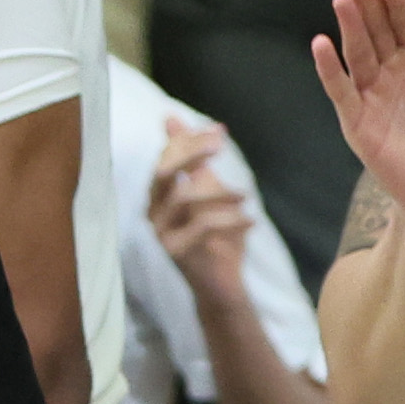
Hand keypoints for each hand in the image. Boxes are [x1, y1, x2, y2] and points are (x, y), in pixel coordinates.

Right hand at [148, 117, 251, 306]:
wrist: (222, 285)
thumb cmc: (217, 239)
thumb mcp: (209, 192)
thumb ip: (195, 161)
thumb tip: (172, 118)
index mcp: (159, 195)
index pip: (165, 157)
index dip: (189, 141)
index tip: (219, 131)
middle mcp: (153, 211)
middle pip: (163, 172)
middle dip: (191, 153)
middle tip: (220, 145)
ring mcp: (161, 232)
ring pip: (183, 197)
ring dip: (219, 191)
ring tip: (246, 195)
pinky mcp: (175, 252)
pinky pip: (202, 225)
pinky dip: (230, 219)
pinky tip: (251, 221)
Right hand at [313, 0, 404, 221]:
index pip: (403, 21)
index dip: (395, 1)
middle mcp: (393, 71)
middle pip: (376, 30)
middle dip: (368, 5)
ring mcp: (374, 95)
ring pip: (358, 54)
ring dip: (349, 27)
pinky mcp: (358, 122)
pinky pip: (340, 91)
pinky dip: (329, 69)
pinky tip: (321, 44)